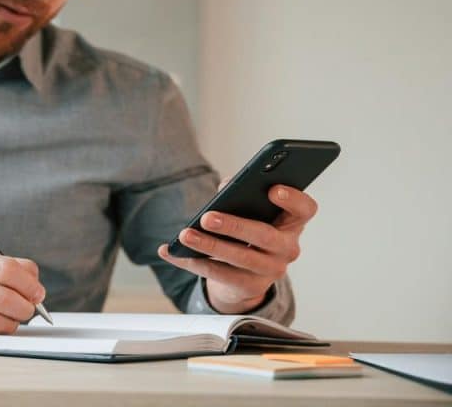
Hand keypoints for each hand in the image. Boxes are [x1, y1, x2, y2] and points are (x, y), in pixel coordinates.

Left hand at [157, 184, 316, 313]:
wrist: (245, 272)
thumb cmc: (248, 228)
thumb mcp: (248, 209)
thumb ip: (240, 193)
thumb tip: (225, 187)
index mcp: (292, 222)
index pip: (305, 209)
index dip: (293, 199)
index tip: (273, 189)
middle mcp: (288, 248)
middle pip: (265, 236)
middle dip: (234, 226)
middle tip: (207, 217)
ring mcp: (272, 270)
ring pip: (240, 258)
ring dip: (209, 246)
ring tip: (185, 235)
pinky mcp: (251, 287)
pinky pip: (219, 275)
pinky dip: (191, 262)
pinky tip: (171, 252)